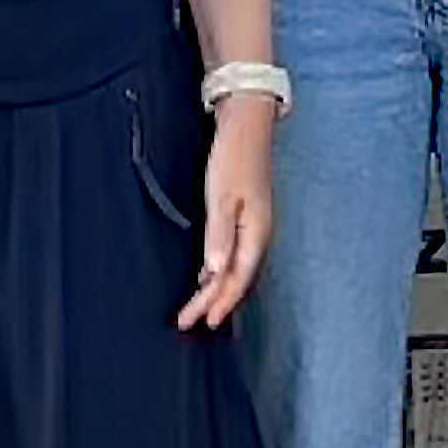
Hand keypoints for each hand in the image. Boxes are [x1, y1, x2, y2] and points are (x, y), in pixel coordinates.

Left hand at [178, 99, 274, 330]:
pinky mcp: (245, 216)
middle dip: (213, 302)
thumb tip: (214, 272)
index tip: (202, 321)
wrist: (247, 125)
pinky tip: (206, 274)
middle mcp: (258, 233)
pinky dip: (218, 269)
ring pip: (234, 267)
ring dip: (215, 289)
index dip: (220, 302)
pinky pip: (233, 253)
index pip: (237, 278)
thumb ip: (219, 235)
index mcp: (256, 232)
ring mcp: (253, 225)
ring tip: (196, 308)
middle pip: (236, 277)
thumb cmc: (234, 158)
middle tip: (188, 321)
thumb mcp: (222, 197)